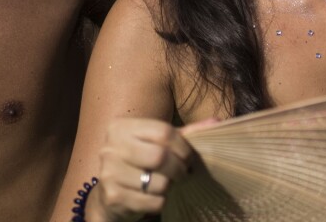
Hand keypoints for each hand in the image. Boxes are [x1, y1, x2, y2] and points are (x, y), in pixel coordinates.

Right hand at [91, 118, 213, 220]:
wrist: (109, 192)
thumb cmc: (140, 160)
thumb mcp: (158, 142)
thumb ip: (186, 132)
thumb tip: (217, 122)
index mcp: (121, 128)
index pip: (163, 132)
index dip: (183, 147)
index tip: (189, 157)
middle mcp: (110, 149)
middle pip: (160, 157)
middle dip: (179, 168)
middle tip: (184, 173)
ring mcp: (108, 174)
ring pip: (158, 183)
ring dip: (169, 186)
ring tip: (166, 183)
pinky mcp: (113, 197)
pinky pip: (153, 202)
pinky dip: (160, 202)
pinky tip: (153, 196)